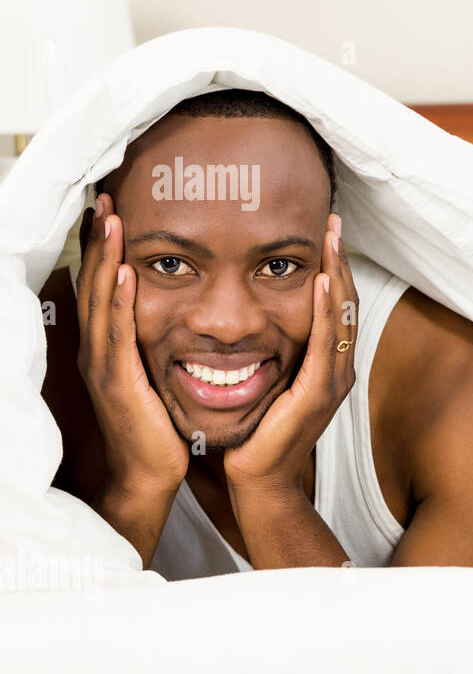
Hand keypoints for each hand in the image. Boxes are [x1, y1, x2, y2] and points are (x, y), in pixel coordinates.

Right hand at [75, 194, 188, 496]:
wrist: (150, 474)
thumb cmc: (157, 427)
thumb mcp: (154, 377)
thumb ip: (155, 347)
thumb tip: (177, 319)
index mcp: (107, 348)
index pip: (103, 288)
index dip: (103, 250)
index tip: (110, 213)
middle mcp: (98, 350)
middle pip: (94, 284)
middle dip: (97, 241)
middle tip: (103, 200)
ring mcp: (103, 365)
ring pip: (100, 301)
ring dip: (105, 258)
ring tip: (110, 220)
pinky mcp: (118, 382)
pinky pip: (118, 333)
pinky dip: (121, 300)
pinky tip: (127, 273)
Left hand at [224, 214, 358, 494]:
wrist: (258, 481)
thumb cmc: (258, 436)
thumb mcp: (268, 386)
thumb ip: (273, 357)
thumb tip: (257, 323)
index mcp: (329, 368)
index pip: (337, 309)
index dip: (334, 270)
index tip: (326, 234)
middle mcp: (339, 371)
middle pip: (346, 305)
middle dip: (340, 262)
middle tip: (333, 223)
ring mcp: (333, 383)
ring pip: (342, 318)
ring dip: (337, 275)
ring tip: (331, 241)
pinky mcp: (319, 394)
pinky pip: (326, 343)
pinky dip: (325, 310)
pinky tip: (319, 283)